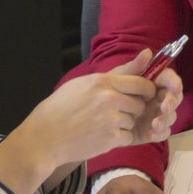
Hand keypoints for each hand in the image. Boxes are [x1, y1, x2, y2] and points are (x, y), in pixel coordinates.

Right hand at [0, 50, 168, 193]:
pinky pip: (127, 137)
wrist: (44, 137)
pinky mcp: (110, 138)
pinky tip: (101, 136)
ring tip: (101, 125)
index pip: (141, 83)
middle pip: (140, 104)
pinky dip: (118, 139)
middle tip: (113, 114)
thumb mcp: (85, 83)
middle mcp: (109, 98)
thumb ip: (119, 71)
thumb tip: (148, 54)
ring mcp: (111, 119)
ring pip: (133, 121)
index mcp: (102, 81)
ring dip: (123, 125)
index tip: (141, 96)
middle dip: (132, 110)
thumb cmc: (61, 107)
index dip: (145, 91)